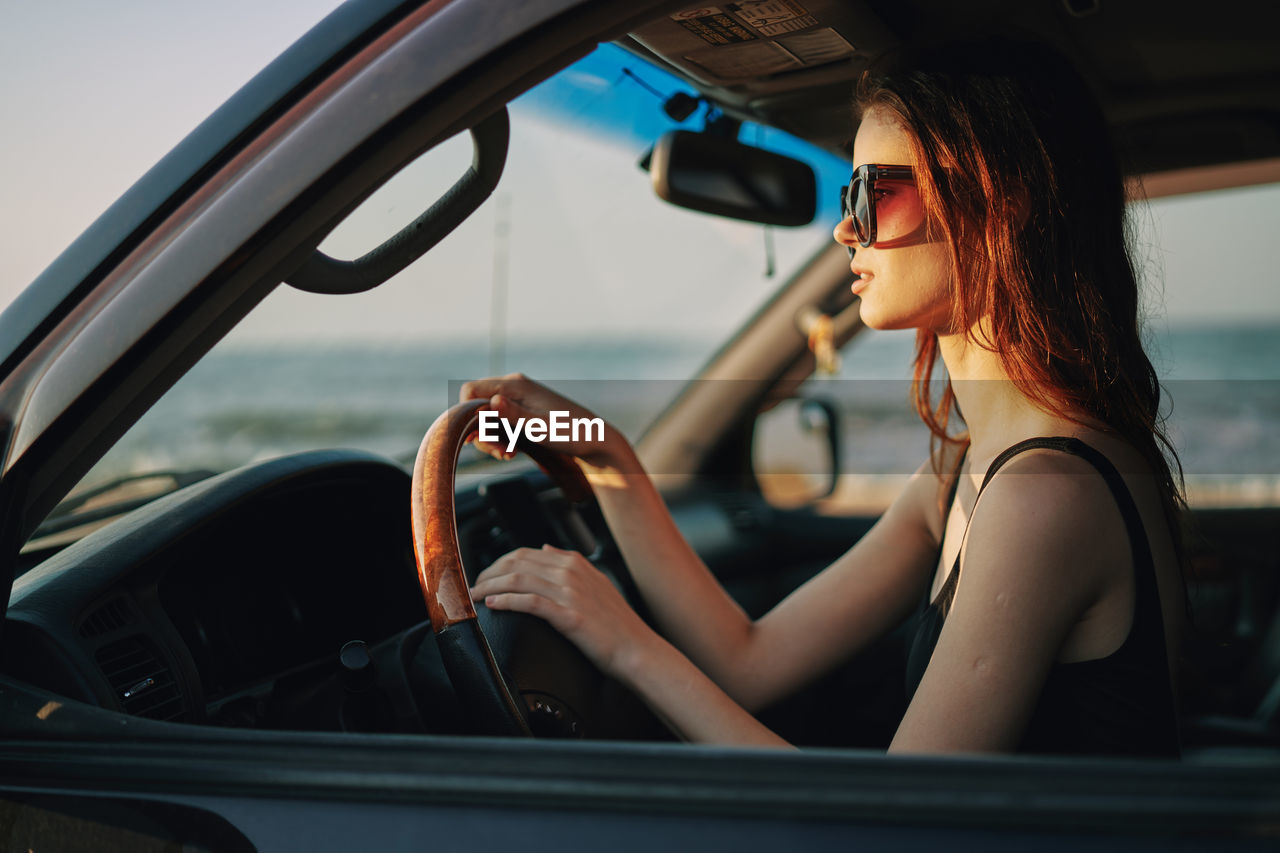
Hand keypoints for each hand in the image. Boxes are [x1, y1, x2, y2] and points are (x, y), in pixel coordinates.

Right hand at [459, 373, 629, 467]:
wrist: (596, 440)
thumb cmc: (573, 433)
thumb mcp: (542, 428)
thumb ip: (514, 416)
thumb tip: (492, 401)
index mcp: (516, 385)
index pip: (470, 390)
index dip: (466, 413)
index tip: (475, 438)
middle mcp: (513, 388)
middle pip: (475, 407)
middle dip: (482, 433)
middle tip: (500, 453)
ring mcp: (517, 401)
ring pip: (486, 419)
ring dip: (491, 440)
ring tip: (509, 455)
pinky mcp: (521, 414)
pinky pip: (499, 425)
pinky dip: (500, 440)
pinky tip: (512, 452)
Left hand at [470, 544, 653, 677]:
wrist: (635, 648)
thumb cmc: (615, 622)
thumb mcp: (595, 582)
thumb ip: (569, 563)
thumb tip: (546, 548)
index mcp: (574, 562)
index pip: (524, 553)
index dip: (497, 563)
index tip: (484, 576)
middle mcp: (570, 572)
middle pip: (516, 562)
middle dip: (488, 573)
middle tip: (472, 587)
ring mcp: (570, 592)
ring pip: (518, 579)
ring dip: (490, 586)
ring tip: (475, 597)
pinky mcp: (569, 614)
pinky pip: (530, 602)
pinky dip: (507, 601)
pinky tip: (493, 606)